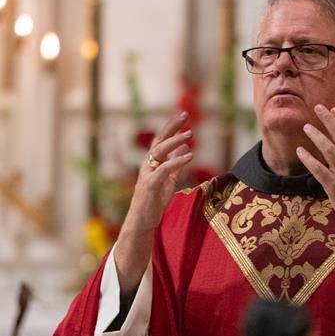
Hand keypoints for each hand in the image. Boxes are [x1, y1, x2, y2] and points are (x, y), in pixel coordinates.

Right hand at [124, 111, 193, 232]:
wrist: (143, 220)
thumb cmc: (154, 201)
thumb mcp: (169, 179)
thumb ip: (175, 164)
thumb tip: (184, 148)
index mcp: (153, 163)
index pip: (162, 140)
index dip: (172, 127)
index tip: (184, 116)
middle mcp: (148, 165)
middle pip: (159, 140)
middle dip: (172, 126)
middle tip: (185, 115)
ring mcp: (148, 174)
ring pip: (160, 152)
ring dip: (175, 141)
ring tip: (189, 134)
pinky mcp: (150, 185)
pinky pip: (164, 169)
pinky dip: (176, 161)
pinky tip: (188, 156)